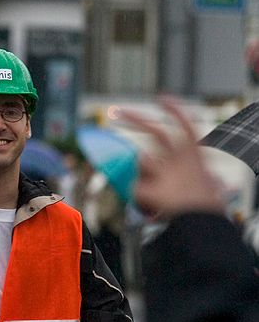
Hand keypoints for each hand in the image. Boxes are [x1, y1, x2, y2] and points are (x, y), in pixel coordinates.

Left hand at [119, 96, 225, 219]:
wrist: (203, 224)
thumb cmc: (201, 208)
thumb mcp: (195, 189)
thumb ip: (182, 174)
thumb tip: (152, 180)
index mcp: (194, 157)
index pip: (185, 125)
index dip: (174, 110)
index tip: (161, 98)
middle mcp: (179, 161)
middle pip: (156, 132)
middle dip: (136, 120)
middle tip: (117, 112)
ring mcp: (167, 174)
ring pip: (143, 161)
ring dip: (142, 173)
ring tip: (157, 191)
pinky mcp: (155, 189)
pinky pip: (137, 189)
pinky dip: (140, 197)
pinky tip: (151, 203)